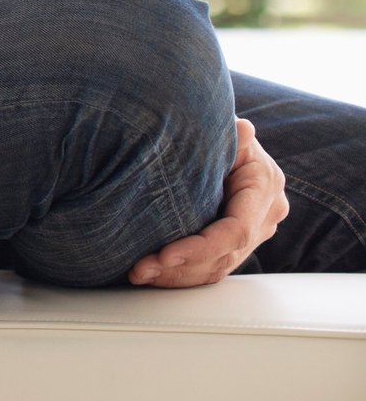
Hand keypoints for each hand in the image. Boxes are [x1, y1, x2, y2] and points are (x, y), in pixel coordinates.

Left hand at [128, 118, 286, 286]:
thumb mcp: (223, 128)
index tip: (165, 255)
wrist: (222, 136)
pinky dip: (182, 274)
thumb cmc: (217, 128)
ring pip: (217, 267)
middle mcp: (265, 214)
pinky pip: (212, 267)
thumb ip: (231, 134)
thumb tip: (243, 129)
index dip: (201, 247)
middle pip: (224, 255)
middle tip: (140, 268)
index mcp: (264, 186)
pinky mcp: (236, 242)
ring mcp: (254, 231)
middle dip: (180, 266)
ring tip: (139, 273)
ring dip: (176, 276)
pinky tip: (152, 275)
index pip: (236, 230)